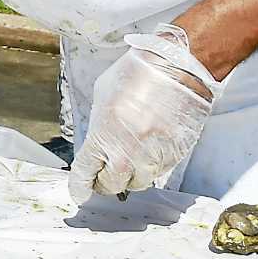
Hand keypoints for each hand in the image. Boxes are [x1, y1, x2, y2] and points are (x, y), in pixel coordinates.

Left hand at [69, 23, 222, 202]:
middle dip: (104, 181)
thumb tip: (97, 144)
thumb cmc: (138, 75)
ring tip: (128, 159)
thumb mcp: (102, 97)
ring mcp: (153, 157)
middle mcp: (127, 153)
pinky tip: (147, 151)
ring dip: (129, 176)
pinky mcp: (175, 156)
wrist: (178, 67)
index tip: (79, 192)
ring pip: (136, 183)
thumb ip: (98, 126)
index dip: (79, 186)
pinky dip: (149, 166)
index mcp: (103, 137)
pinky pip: (157, 172)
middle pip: (110, 186)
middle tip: (104, 173)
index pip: (84, 174)